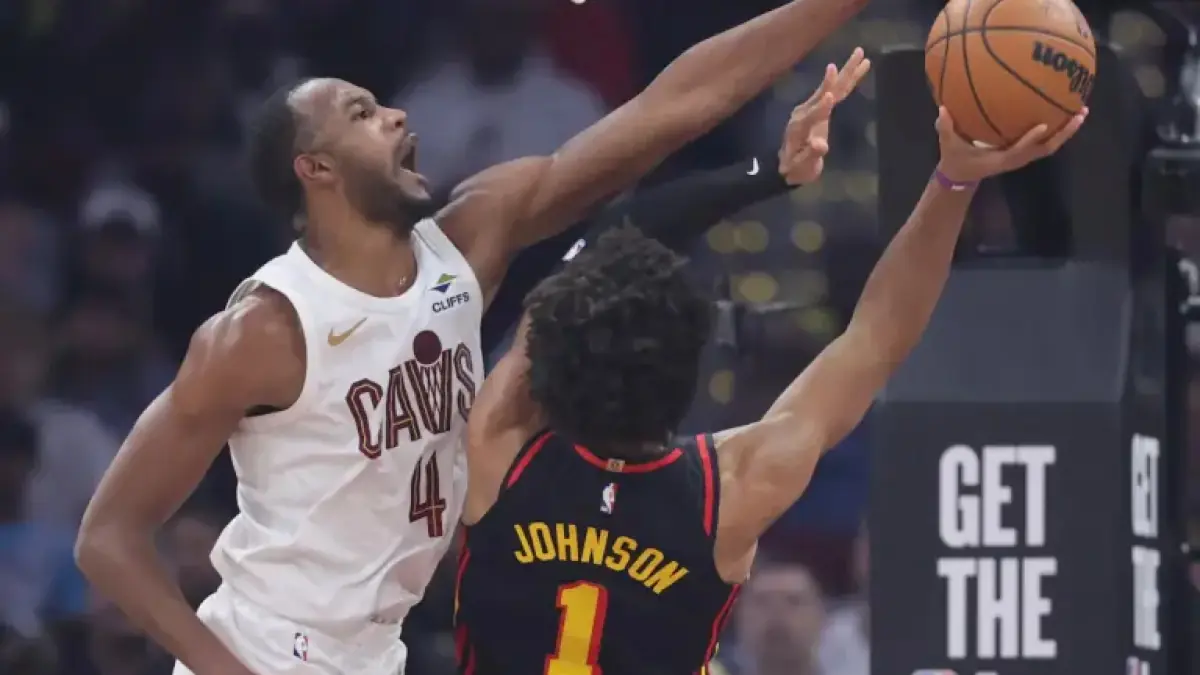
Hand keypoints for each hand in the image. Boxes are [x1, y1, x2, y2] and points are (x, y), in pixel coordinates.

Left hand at [779, 48, 871, 184]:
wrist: (788, 164)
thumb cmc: (796, 168)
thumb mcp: (801, 168)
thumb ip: (810, 156)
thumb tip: (821, 145)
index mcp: (800, 127)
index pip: (812, 115)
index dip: (822, 108)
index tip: (830, 97)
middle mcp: (805, 112)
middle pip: (826, 91)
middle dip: (840, 75)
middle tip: (855, 56)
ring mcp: (811, 107)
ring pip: (832, 87)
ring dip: (846, 71)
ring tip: (860, 53)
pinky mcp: (818, 107)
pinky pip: (833, 90)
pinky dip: (844, 80)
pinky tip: (855, 69)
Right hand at [935, 106, 1087, 183]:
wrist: (962, 175)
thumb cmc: (957, 159)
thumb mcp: (948, 144)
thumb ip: (946, 127)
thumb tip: (942, 108)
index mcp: (1001, 159)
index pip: (1020, 150)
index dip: (1032, 139)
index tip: (1045, 124)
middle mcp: (1017, 159)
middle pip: (1046, 148)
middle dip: (1065, 133)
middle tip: (1080, 113)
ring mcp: (1022, 156)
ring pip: (1050, 145)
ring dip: (1066, 130)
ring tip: (1081, 110)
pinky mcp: (1024, 151)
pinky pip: (1044, 140)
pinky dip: (1057, 128)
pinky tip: (1062, 109)